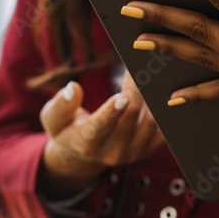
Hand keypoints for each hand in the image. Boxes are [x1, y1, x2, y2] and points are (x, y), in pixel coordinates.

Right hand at [38, 72, 165, 197]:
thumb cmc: (68, 128)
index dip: (111, 113)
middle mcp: (113, 152)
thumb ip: (60, 105)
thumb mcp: (54, 119)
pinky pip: (164, 127)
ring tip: (155, 73)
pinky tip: (164, 89)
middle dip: (136, 90)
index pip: (99, 128)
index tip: (122, 97)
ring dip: (152, 97)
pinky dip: (165, 108)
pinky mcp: (151, 148)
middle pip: (130, 118)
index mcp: (87, 144)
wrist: (88, 152)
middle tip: (143, 65)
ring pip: (150, 122)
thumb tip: (73, 87)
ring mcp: (135, 152)